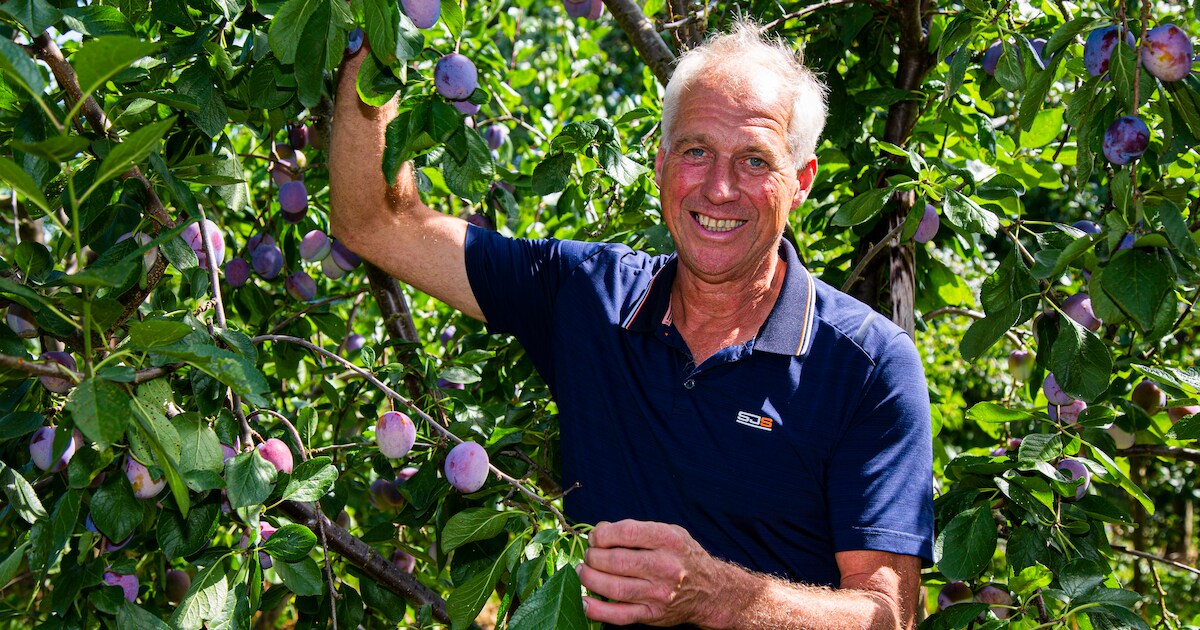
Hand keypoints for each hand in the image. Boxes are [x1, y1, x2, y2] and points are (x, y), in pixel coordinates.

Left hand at [577, 519, 730, 626]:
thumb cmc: (683, 556)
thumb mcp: (670, 532)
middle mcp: (665, 567)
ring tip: (584, 571)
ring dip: (590, 578)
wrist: (711, 591)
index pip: (626, 532)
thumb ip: (636, 530)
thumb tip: (599, 530)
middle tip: (589, 555)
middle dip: (593, 556)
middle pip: (616, 561)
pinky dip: (597, 610)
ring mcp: (659, 594)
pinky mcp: (652, 615)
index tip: (596, 537)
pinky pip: (619, 616)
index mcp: (669, 540)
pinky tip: (586, 600)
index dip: (602, 534)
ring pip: (613, 588)